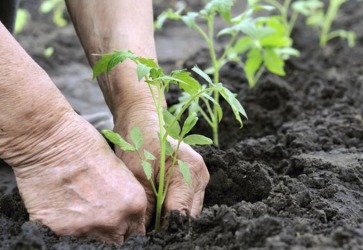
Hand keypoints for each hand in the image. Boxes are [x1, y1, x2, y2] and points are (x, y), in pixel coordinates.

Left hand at [113, 102, 209, 226]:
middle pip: (188, 215)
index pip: (181, 214)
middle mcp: (201, 176)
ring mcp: (200, 178)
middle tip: (147, 230)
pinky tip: (158, 209)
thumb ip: (146, 208)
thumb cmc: (138, 143)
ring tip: (151, 220)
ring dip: (171, 218)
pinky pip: (186, 203)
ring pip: (189, 211)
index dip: (165, 229)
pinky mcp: (195, 180)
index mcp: (190, 171)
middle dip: (168, 225)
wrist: (142, 121)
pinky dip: (172, 209)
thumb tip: (145, 235)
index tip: (149, 236)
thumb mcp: (137, 177)